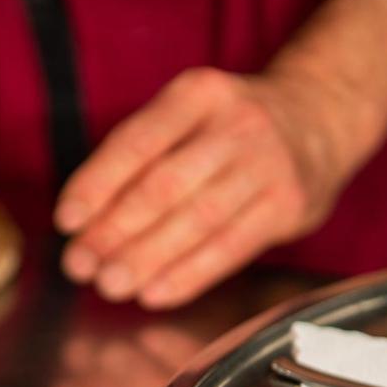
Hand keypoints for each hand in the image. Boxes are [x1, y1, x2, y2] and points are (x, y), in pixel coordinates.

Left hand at [55, 67, 352, 308]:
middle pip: (164, 185)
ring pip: (197, 219)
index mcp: (197, 94)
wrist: (319, 119)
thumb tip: (81, 222)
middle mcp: (236, 124)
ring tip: (110, 284)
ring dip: (147, 258)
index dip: (97, 184)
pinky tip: (154, 293)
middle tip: (80, 264)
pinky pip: (230, 247)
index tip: (67, 221)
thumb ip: (139, 158)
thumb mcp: (187, 116)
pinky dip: (188, 275)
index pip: (136, 141)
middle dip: (115, 230)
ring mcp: (268, 164)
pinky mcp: (289, 204)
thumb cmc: (227, 129)